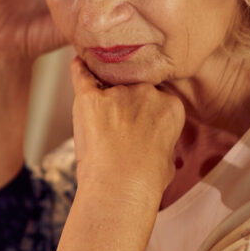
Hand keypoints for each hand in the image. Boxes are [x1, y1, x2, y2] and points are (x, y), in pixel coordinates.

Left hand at [69, 58, 185, 196]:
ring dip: (105, 99)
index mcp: (171, 105)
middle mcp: (146, 92)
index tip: (139, 128)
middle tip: (118, 131)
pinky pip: (82, 76)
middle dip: (127, 105)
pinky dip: (79, 69)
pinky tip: (77, 62)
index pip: (158, 97)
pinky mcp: (90, 98)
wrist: (120, 188)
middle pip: (134, 88)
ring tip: (100, 124)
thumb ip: (161, 138)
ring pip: (109, 85)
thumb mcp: (168, 158)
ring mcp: (117, 93)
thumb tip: (156, 143)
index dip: (146, 113)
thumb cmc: (146, 181)